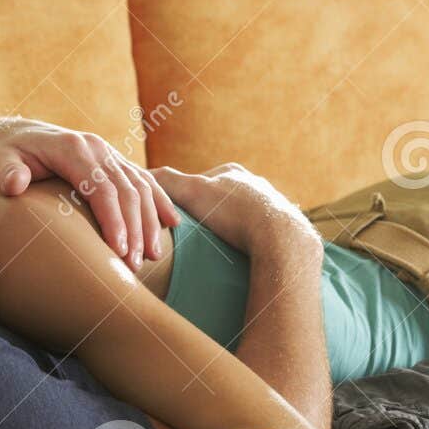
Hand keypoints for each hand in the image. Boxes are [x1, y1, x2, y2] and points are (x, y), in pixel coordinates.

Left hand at [0, 116, 179, 270]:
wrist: (14, 137)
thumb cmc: (3, 156)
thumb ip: (6, 172)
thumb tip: (15, 184)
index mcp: (72, 148)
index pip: (101, 187)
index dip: (113, 220)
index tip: (119, 251)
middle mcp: (96, 148)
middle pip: (127, 190)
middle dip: (135, 229)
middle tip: (135, 266)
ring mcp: (108, 153)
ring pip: (141, 187)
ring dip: (150, 222)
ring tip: (153, 257)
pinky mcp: (114, 162)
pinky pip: (144, 181)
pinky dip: (159, 202)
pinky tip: (171, 224)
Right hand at [151, 163, 319, 256]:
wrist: (281, 238)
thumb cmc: (235, 213)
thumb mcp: (192, 193)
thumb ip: (168, 183)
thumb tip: (143, 175)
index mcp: (233, 172)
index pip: (201, 183)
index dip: (186, 201)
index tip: (177, 221)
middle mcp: (255, 184)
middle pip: (223, 201)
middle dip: (211, 217)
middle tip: (199, 238)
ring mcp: (272, 205)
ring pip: (244, 218)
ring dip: (232, 231)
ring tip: (219, 251)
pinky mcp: (285, 228)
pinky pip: (261, 234)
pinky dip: (250, 243)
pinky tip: (242, 257)